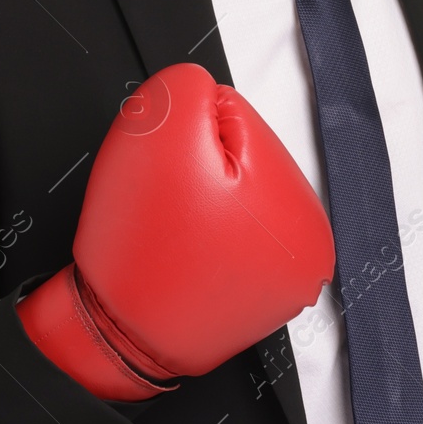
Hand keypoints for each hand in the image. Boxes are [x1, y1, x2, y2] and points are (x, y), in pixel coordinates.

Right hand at [17, 63, 334, 399]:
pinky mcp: (254, 299)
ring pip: (229, 196)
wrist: (113, 335)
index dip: (181, 134)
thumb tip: (203, 89)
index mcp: (303, 208)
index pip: (234, 119)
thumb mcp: (158, 132)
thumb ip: (189, 88)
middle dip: (194, 168)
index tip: (164, 175)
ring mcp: (285, 280)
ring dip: (196, 203)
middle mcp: (309, 250)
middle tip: (164, 207)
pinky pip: (223, 236)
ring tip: (171, 234)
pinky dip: (197, 236)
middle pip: (239, 159)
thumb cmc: (138, 247)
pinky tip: (177, 256)